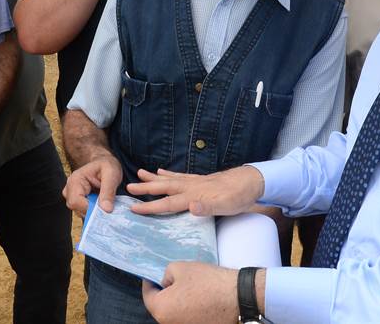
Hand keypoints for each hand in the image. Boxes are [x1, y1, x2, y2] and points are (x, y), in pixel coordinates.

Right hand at [62, 155, 121, 214]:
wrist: (105, 163)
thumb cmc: (107, 166)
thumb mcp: (112, 175)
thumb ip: (108, 191)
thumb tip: (106, 209)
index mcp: (75, 180)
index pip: (75, 202)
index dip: (90, 208)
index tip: (104, 208)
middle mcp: (69, 189)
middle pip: (76, 208)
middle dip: (93, 210)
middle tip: (106, 204)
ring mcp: (71, 196)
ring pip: (80, 212)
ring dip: (94, 210)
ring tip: (104, 201)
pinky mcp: (76, 201)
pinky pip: (83, 212)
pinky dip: (93, 211)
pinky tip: (100, 203)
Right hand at [128, 166, 264, 216]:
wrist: (252, 181)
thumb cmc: (239, 197)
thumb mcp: (226, 206)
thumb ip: (208, 208)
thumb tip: (191, 207)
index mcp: (194, 195)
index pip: (168, 203)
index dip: (150, 207)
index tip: (133, 208)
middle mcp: (191, 187)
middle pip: (164, 187)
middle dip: (146, 188)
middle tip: (128, 187)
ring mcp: (195, 181)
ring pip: (169, 179)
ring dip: (153, 178)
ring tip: (139, 173)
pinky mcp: (200, 180)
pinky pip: (180, 176)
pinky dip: (168, 174)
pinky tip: (161, 171)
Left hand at [142, 262, 239, 323]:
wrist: (238, 298)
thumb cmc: (208, 281)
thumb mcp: (180, 267)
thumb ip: (166, 274)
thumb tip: (166, 283)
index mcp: (161, 310)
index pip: (148, 295)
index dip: (150, 282)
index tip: (153, 276)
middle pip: (161, 306)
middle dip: (165, 293)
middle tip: (173, 280)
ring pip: (175, 313)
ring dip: (178, 302)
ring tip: (189, 289)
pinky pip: (188, 318)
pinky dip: (190, 310)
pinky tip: (199, 299)